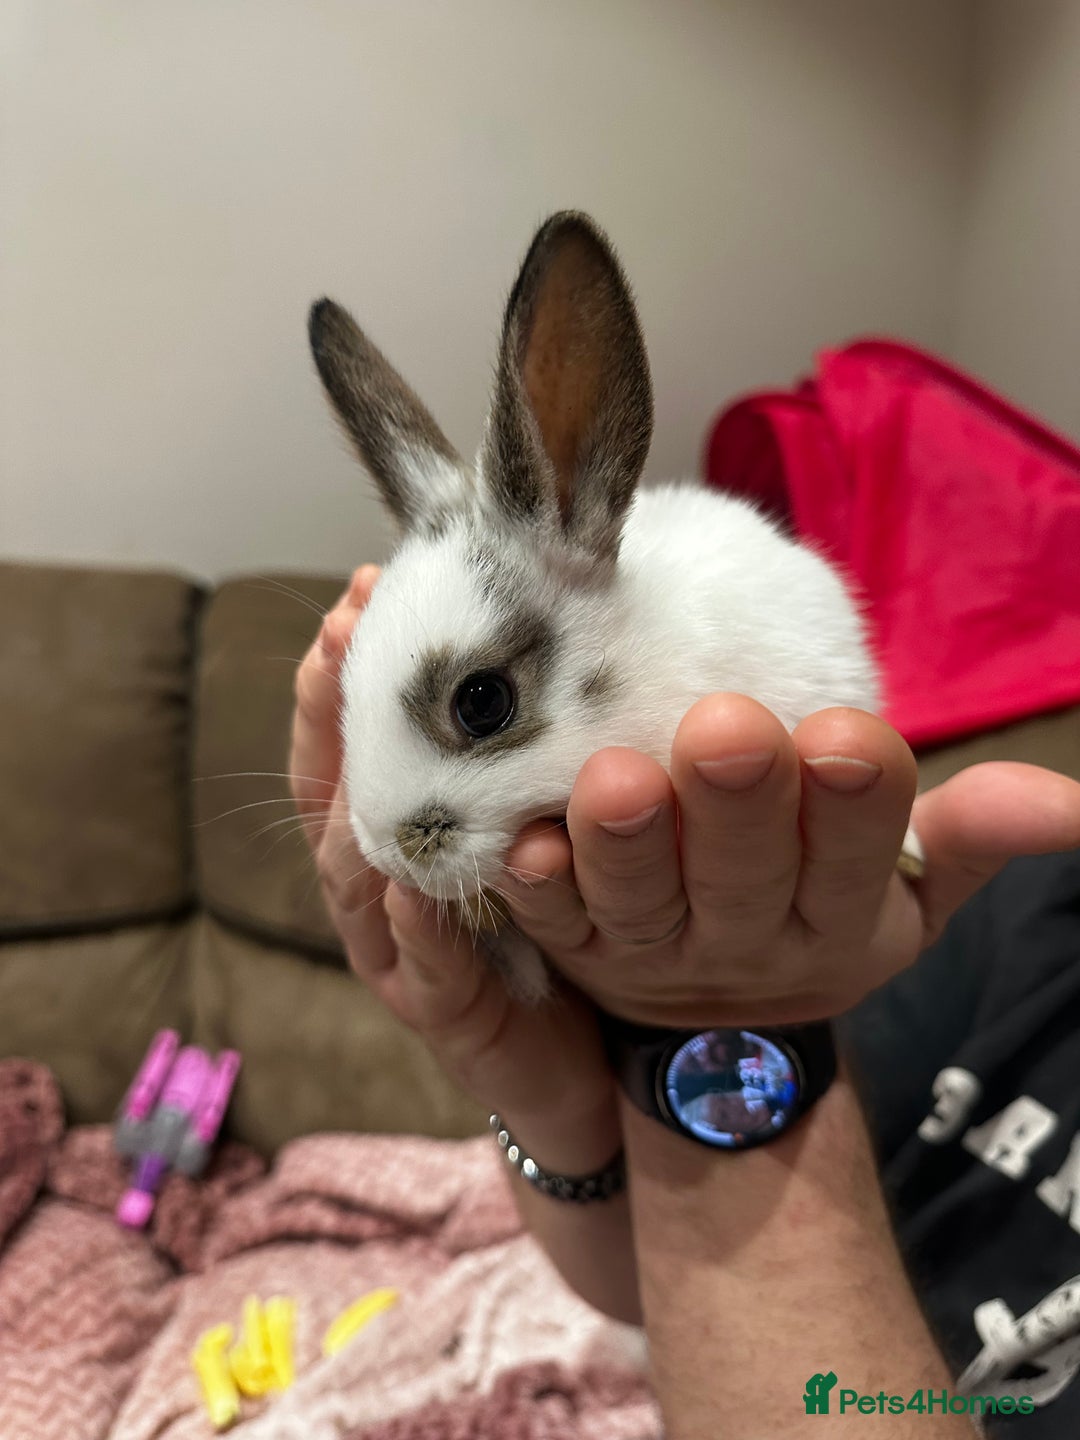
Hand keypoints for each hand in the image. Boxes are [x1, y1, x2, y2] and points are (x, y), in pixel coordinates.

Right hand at [289, 567, 614, 1149]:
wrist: (596, 1061)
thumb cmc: (564, 921)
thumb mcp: (539, 816)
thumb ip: (527, 749)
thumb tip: (559, 629)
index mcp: (404, 833)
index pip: (353, 741)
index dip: (347, 670)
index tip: (364, 590)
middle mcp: (386, 888)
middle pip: (334, 793)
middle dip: (336, 711)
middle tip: (347, 630)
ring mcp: (406, 956)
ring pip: (358, 875)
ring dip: (361, 803)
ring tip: (368, 728)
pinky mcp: (447, 1019)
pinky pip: (423, 969)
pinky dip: (416, 928)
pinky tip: (413, 884)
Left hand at [497, 694, 1079, 1027]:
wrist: (726, 1024)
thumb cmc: (819, 905)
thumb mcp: (911, 891)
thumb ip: (970, 838)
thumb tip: (1065, 803)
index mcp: (841, 915)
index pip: (860, 860)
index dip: (857, 806)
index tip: (848, 736)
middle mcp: (747, 937)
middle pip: (743, 874)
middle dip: (738, 806)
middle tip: (726, 730)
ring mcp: (654, 952)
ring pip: (640, 902)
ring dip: (624, 843)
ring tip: (615, 779)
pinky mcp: (576, 953)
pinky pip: (554, 927)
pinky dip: (537, 892)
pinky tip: (522, 848)